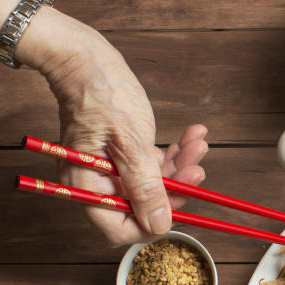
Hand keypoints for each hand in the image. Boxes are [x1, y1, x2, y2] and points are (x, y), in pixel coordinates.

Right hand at [39, 26, 209, 244]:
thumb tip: (158, 224)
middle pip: (143, 204)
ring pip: (154, 182)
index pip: (120, 228)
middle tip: (198, 168)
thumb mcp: (130, 144)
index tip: (181, 207)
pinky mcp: (123, 153)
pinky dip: (173, 152)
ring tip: (198, 143)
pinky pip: (153, 162)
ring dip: (180, 165)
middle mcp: (96, 182)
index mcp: (87, 187)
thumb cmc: (100, 94)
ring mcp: (110, 168)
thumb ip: (144, 187)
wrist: (85, 57)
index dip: (152, 223)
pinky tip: (192, 135)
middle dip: (175, 186)